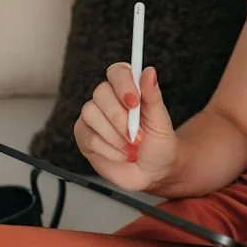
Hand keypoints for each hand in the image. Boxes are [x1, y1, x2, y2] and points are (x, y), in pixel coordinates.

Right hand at [74, 63, 180, 192]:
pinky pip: (88, 136)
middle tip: (138, 136)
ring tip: (131, 148)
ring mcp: (94, 117)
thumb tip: (149, 72)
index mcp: (128, 90)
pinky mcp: (84, 136)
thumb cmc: (159, 145)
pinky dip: (108, 149)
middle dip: (120, 118)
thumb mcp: (161, 121)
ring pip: (91, 114)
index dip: (123, 84)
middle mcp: (108, 100)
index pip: (117, 72)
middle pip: (101, 93)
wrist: (153, 173)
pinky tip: (121, 155)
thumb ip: (153, 96)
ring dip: (115, 136)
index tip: (134, 102)